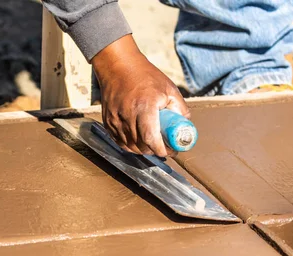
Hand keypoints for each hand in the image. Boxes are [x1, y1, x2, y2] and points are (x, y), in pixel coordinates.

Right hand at [91, 35, 189, 156]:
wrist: (118, 67)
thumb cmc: (144, 76)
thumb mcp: (168, 88)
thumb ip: (179, 108)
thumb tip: (185, 124)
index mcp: (145, 107)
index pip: (151, 139)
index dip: (161, 150)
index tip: (170, 151)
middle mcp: (127, 115)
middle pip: (141, 146)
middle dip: (154, 151)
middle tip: (163, 147)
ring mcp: (115, 120)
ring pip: (130, 146)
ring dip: (142, 150)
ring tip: (152, 144)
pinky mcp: (108, 122)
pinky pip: (120, 141)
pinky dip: (130, 145)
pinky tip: (138, 141)